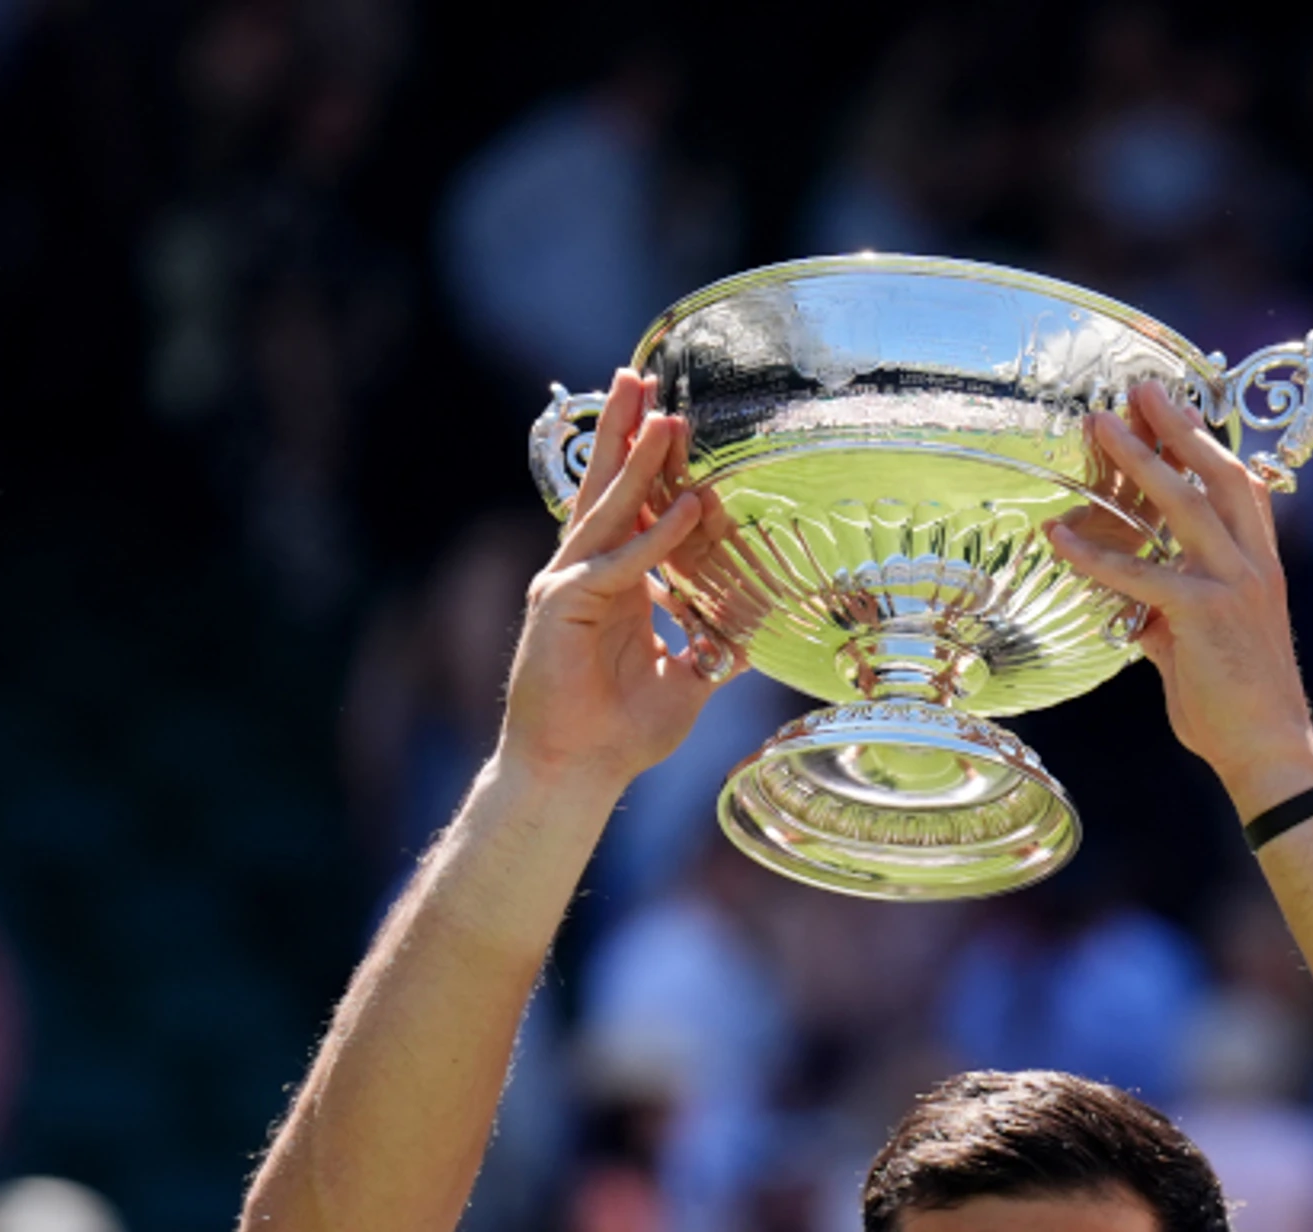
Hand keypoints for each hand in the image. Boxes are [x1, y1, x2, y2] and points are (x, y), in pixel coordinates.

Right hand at [499, 370, 731, 790]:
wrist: (577, 772)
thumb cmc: (620, 732)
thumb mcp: (686, 680)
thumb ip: (713, 647)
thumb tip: (750, 632)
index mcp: (610, 584)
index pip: (627, 509)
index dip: (647, 466)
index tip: (671, 423)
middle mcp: (584, 574)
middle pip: (605, 489)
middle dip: (624, 434)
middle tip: (641, 378)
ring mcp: (569, 586)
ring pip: (609, 511)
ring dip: (638, 463)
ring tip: (661, 414)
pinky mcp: (563, 607)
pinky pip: (621, 564)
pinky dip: (654, 536)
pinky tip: (685, 505)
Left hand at [1046, 379, 1312, 809]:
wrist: (1267, 750)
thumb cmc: (1236, 706)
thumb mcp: (1201, 648)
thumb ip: (1171, 617)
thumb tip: (1138, 611)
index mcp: (1260, 568)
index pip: (1241, 488)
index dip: (1209, 442)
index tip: (1178, 404)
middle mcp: (1254, 567)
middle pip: (1219, 476)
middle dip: (1180, 427)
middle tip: (1141, 387)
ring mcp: (1234, 587)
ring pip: (1186, 507)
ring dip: (1139, 462)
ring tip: (1099, 426)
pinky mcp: (1205, 615)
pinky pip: (1143, 574)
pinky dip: (1097, 554)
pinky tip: (1059, 536)